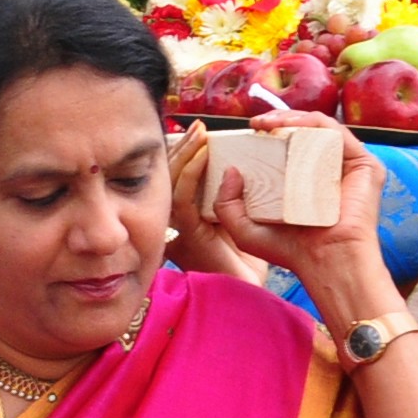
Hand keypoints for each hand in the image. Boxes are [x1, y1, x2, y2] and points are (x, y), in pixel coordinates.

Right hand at [166, 132, 266, 281]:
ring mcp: (181, 225)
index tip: (200, 131)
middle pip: (170, 173)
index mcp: (191, 212)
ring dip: (184, 154)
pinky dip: (191, 174)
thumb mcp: (241, 220)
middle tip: (198, 126)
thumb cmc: (246, 260)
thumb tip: (239, 167)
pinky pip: (183, 198)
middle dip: (182, 146)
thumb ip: (235, 198)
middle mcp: (180, 217)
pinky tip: (203, 157)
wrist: (247, 291)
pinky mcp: (188, 234)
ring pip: (170, 181)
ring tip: (199, 134)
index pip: (179, 175)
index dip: (184, 152)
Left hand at [212, 111, 392, 311]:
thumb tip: (231, 170)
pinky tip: (290, 126)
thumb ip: (226, 203)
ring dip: (291, 117)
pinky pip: (337, 133)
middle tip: (255, 123)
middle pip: (304, 134)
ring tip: (266, 123)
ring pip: (319, 129)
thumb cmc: (289, 250)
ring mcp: (348, 167)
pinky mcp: (365, 165)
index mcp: (307, 182)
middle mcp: (329, 171)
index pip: (290, 148)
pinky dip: (312, 122)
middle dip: (278, 121)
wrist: (326, 261)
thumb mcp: (244, 228)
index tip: (245, 132)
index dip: (268, 135)